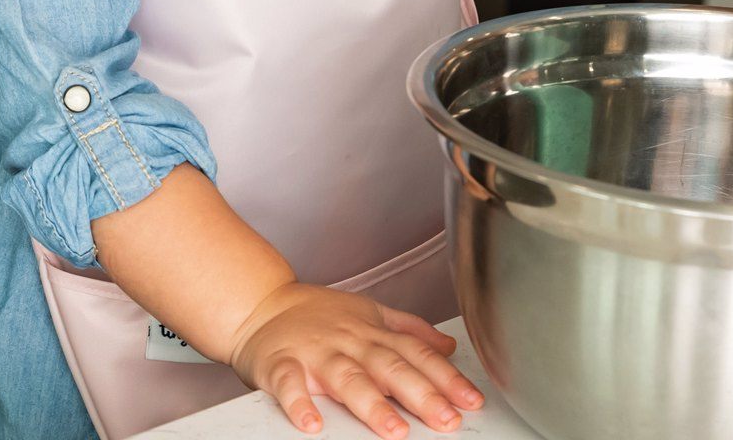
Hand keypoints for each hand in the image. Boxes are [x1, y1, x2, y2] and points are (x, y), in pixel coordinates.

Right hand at [230, 282, 483, 437]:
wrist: (261, 305)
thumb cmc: (317, 314)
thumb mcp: (370, 312)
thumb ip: (410, 329)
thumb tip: (448, 345)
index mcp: (372, 332)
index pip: (416, 354)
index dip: (445, 376)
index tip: (471, 399)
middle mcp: (349, 342)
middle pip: (390, 367)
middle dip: (421, 394)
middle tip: (447, 419)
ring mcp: (315, 353)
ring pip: (347, 378)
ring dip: (371, 404)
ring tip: (395, 431)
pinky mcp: (280, 364)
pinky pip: (290, 385)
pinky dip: (300, 404)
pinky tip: (312, 425)